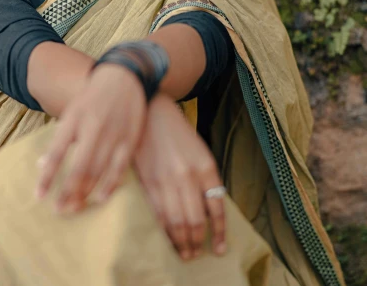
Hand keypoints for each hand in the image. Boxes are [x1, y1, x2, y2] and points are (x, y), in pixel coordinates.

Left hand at [36, 63, 146, 212]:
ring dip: (85, 193)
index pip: (56, 154)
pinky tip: (100, 198)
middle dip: (67, 192)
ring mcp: (113, 135)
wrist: (125, 77)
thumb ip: (60, 138)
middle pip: (78, 168)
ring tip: (75, 208)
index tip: (39, 196)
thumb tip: (42, 165)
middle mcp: (93, 128)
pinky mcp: (130, 140)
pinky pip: (119, 168)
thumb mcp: (72, 112)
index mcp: (74, 120)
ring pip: (98, 171)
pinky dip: (109, 185)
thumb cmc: (93, 98)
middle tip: (59, 210)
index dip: (47, 177)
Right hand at [133, 93, 226, 260]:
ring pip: (175, 220)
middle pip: (194, 220)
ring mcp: (165, 179)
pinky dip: (162, 229)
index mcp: (205, 167)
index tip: (218, 249)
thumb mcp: (200, 153)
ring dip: (180, 241)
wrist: (151, 112)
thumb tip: (208, 213)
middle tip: (195, 254)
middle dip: (196, 242)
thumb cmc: (178, 134)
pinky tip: (165, 238)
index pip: (216, 209)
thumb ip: (206, 180)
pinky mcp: (147, 180)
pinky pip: (156, 212)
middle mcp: (187, 175)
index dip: (218, 232)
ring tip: (183, 252)